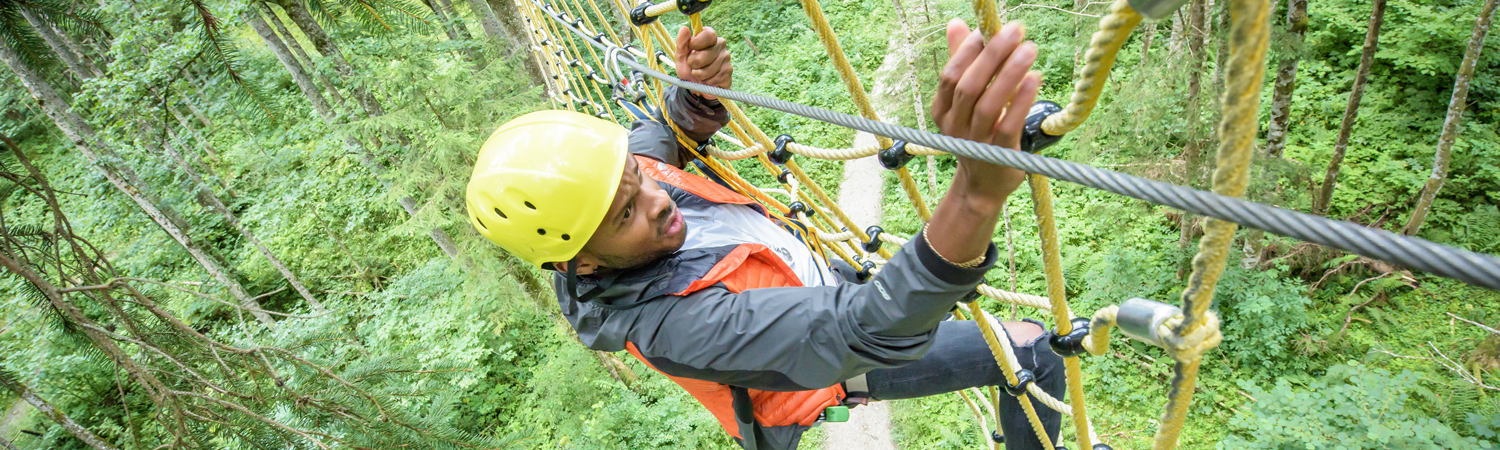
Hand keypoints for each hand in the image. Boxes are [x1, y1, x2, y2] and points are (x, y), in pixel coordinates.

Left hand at [675, 26, 731, 99]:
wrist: (697, 85)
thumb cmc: (689, 67)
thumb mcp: (681, 55)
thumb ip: (681, 43)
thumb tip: (684, 28)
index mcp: (709, 36)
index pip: (709, 35)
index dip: (697, 43)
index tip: (690, 48)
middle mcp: (721, 44)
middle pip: (706, 55)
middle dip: (694, 64)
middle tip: (693, 65)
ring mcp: (726, 58)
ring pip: (709, 70)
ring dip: (699, 75)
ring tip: (699, 74)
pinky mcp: (728, 72)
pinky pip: (714, 80)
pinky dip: (706, 83)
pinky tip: (706, 80)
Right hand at [930, 19, 1039, 199]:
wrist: (982, 186)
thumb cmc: (978, 134)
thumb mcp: (966, 101)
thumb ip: (963, 62)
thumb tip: (956, 23)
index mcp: (943, 110)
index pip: (950, 75)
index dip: (968, 50)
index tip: (988, 28)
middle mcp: (954, 126)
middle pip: (968, 86)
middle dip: (992, 55)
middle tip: (1016, 30)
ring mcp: (975, 142)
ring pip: (988, 104)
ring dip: (1009, 74)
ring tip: (1030, 49)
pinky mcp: (998, 155)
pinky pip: (1008, 125)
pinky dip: (1021, 101)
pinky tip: (1034, 79)